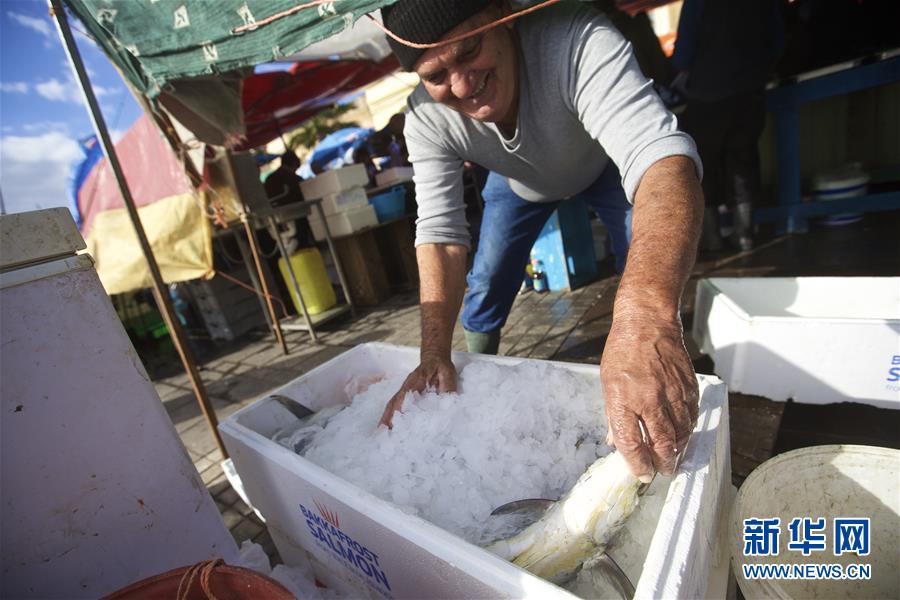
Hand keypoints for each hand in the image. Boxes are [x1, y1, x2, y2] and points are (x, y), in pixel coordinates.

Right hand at [378, 353, 456, 428]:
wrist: (435, 357)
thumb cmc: (441, 367)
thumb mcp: (447, 375)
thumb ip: (447, 389)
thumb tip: (447, 403)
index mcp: (415, 382)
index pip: (403, 397)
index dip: (398, 410)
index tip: (393, 422)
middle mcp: (406, 387)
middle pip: (393, 403)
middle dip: (386, 418)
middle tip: (381, 433)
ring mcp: (404, 390)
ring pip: (391, 405)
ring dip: (385, 418)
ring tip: (380, 433)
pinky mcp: (405, 393)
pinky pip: (394, 404)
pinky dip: (389, 415)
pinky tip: (388, 425)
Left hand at [600, 317, 698, 480]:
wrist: (647, 323)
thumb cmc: (622, 351)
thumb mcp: (607, 384)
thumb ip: (613, 415)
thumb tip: (617, 441)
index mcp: (623, 400)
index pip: (631, 443)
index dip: (637, 464)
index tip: (641, 473)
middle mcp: (649, 400)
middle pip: (661, 444)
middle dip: (663, 464)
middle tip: (663, 471)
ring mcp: (671, 393)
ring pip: (681, 433)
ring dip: (678, 450)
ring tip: (673, 457)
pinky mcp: (688, 386)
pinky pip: (692, 416)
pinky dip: (688, 429)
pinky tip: (683, 434)